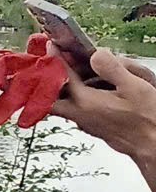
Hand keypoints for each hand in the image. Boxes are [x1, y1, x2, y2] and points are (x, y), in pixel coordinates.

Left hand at [52, 47, 155, 164]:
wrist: (153, 145)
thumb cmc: (148, 119)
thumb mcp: (135, 88)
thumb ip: (113, 70)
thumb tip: (96, 55)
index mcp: (86, 102)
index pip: (62, 77)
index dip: (57, 59)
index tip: (52, 46)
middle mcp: (80, 114)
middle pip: (49, 97)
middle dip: (46, 81)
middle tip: (50, 65)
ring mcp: (85, 123)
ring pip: (61, 105)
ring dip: (61, 88)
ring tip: (69, 72)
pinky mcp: (92, 127)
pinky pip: (74, 109)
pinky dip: (74, 96)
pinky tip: (87, 87)